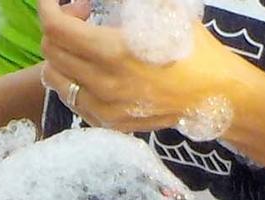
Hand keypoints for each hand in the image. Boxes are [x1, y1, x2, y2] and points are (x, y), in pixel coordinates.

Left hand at [41, 0, 258, 135]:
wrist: (215, 95)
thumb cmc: (195, 49)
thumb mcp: (166, 12)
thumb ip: (131, 3)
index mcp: (114, 51)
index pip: (57, 29)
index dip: (48, 9)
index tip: (52, 0)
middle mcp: (101, 83)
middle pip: (51, 51)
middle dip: (59, 26)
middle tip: (82, 14)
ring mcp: (100, 107)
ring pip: (55, 77)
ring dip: (61, 54)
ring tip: (84, 42)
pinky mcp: (105, 122)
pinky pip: (72, 97)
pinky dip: (73, 77)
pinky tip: (93, 66)